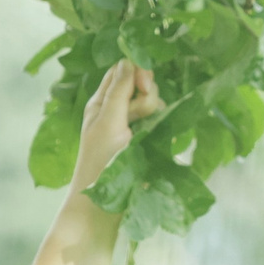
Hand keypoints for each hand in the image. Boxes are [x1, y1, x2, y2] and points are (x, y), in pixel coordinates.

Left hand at [71, 59, 161, 192]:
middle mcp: (117, 111)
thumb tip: (130, 59)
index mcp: (102, 103)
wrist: (104, 205)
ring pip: (154, 104)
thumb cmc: (100, 163)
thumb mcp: (108, 121)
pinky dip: (163, 125)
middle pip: (141, 86)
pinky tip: (162, 136)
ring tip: (147, 133)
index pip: (122, 72)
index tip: (145, 84)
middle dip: (147, 95)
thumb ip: (120, 91)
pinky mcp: (147, 142)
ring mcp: (133, 128)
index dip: (137, 72)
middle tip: (141, 114)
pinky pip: (161, 123)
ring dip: (155, 112)